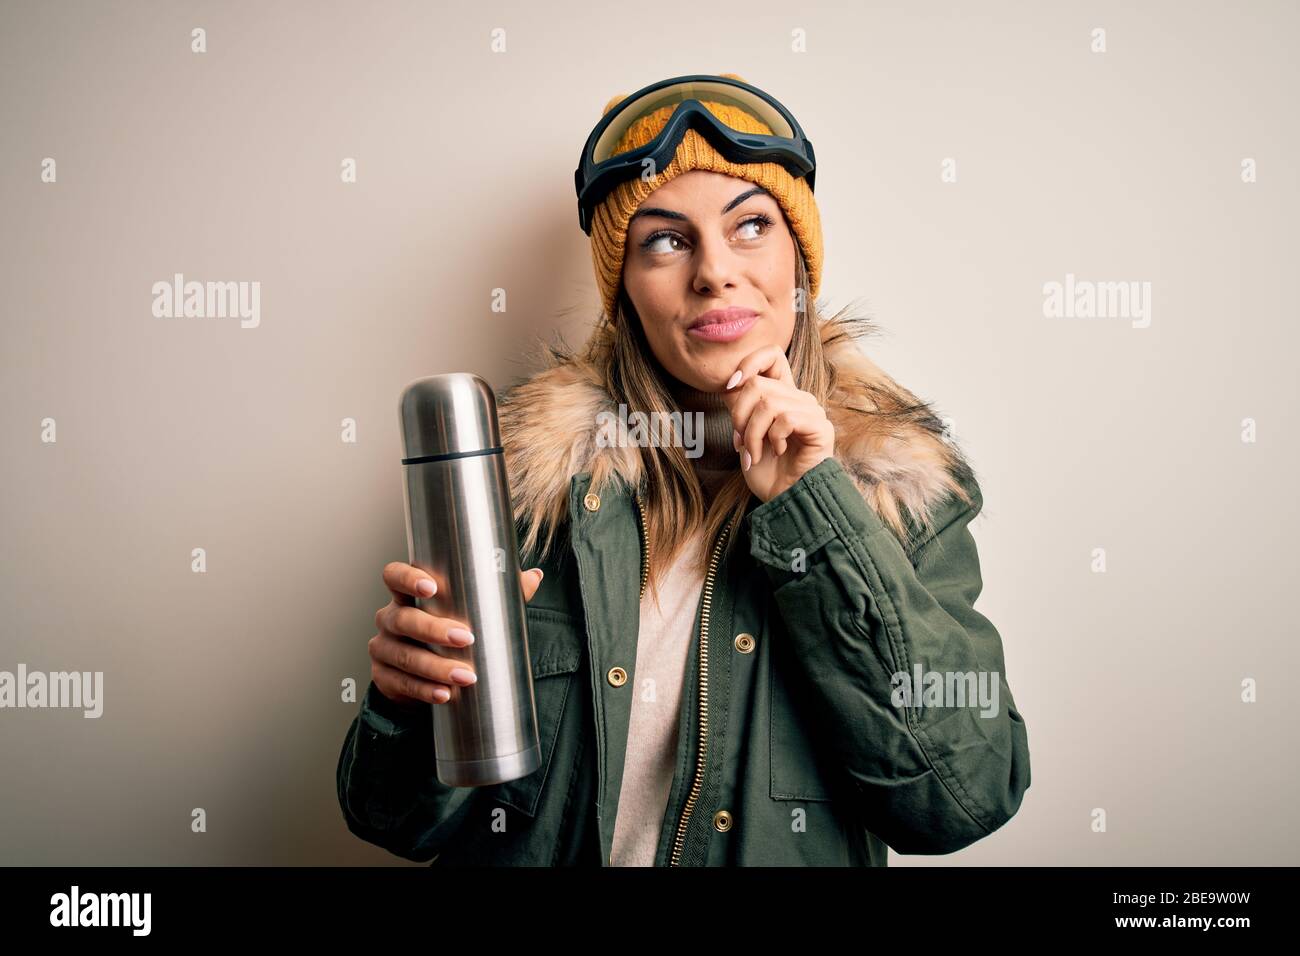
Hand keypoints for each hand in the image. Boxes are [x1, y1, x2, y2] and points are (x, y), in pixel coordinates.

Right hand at [369, 562, 544, 709]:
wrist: (423, 671)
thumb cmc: (449, 629)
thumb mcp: (470, 610)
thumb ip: (499, 592)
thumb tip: (535, 576)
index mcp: (407, 594)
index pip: (394, 575)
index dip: (408, 578)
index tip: (432, 587)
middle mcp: (390, 618)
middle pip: (403, 619)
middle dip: (434, 629)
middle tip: (466, 638)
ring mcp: (383, 648)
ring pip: (404, 656)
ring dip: (435, 667)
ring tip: (465, 677)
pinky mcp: (383, 677)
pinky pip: (401, 684)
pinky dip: (424, 690)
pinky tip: (444, 695)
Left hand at [720, 345, 834, 502]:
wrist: (786, 501)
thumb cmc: (767, 471)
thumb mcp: (744, 434)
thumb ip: (740, 407)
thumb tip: (729, 384)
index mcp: (781, 395)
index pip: (771, 355)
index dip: (748, 363)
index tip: (730, 387)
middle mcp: (798, 398)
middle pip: (758, 383)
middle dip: (739, 415)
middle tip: (740, 441)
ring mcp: (811, 411)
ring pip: (768, 403)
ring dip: (752, 433)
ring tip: (754, 454)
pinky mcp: (820, 427)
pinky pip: (786, 418)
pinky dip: (773, 438)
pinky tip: (778, 451)